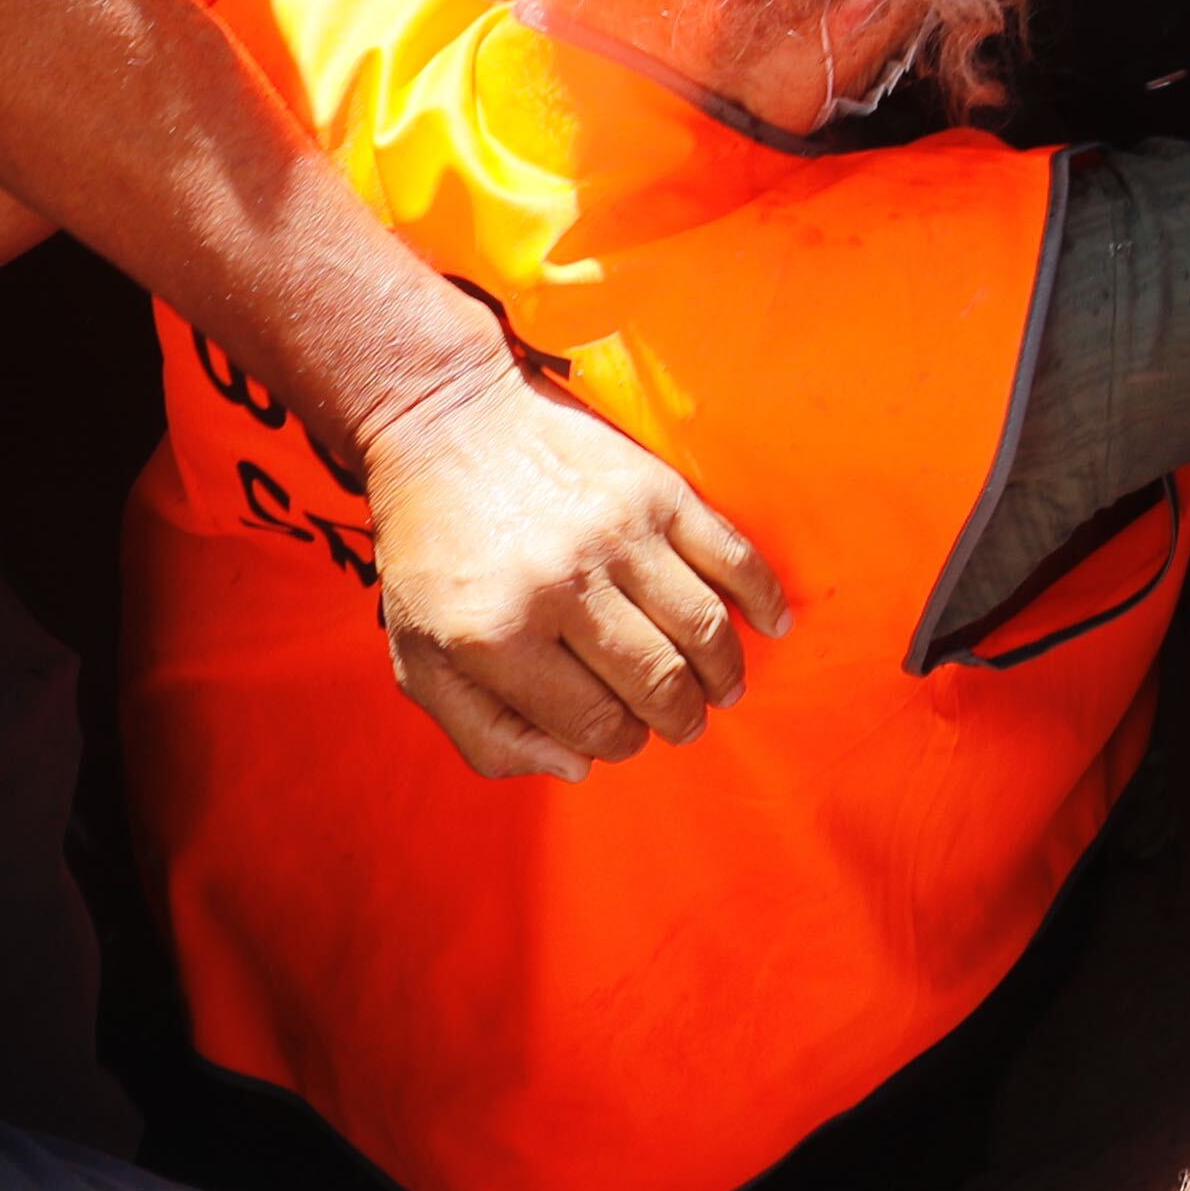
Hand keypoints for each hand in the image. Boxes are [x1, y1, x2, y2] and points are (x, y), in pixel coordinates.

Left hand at [355, 352, 798, 778]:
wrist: (446, 423)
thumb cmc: (431, 551)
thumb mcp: (418, 658)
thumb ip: (485, 733)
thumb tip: (577, 767)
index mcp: (496, 636)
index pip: (593, 723)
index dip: (619, 743)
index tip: (624, 736)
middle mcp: (561, 586)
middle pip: (659, 682)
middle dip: (681, 719)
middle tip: (686, 724)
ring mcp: (615, 533)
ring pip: (703, 628)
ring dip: (723, 673)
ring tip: (722, 689)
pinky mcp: (654, 488)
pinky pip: (731, 556)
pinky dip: (762, 598)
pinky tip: (771, 625)